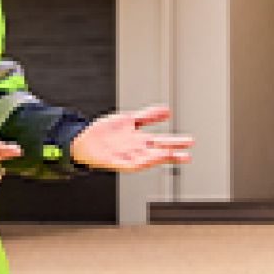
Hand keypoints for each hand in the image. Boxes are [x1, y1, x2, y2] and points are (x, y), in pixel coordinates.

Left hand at [68, 105, 192, 171]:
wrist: (84, 139)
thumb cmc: (106, 132)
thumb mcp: (130, 119)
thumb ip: (148, 116)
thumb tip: (167, 110)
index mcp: (140, 140)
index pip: (162, 142)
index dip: (176, 142)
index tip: (189, 143)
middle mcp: (136, 149)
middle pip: (157, 151)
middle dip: (171, 153)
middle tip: (186, 154)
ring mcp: (125, 155)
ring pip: (145, 158)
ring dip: (157, 157)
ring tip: (168, 154)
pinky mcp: (114, 161)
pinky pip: (127, 163)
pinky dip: (137, 161)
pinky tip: (145, 159)